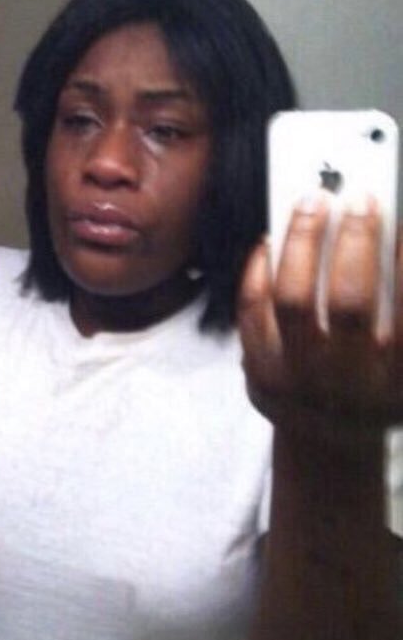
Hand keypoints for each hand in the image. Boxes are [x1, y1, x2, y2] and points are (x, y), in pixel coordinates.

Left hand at [238, 195, 401, 443]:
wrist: (328, 441)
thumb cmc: (378, 387)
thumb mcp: (399, 362)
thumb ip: (395, 306)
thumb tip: (391, 232)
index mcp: (398, 386)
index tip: (399, 217)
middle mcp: (350, 388)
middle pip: (350, 304)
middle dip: (355, 242)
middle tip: (357, 197)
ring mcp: (299, 383)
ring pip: (292, 300)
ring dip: (303, 243)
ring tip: (312, 202)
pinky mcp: (258, 373)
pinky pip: (252, 311)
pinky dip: (260, 269)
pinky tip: (273, 238)